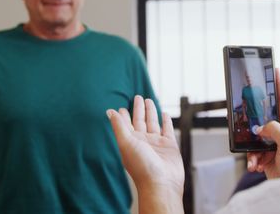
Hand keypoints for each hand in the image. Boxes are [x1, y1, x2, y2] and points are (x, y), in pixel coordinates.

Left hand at [107, 96, 183, 213]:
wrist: (161, 183)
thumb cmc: (141, 166)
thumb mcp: (126, 143)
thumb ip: (119, 126)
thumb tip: (109, 112)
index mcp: (130, 142)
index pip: (126, 125)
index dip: (123, 116)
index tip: (121, 108)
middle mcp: (143, 142)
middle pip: (140, 121)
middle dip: (138, 109)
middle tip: (137, 97)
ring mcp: (156, 143)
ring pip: (153, 123)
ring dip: (151, 112)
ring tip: (149, 100)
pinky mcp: (169, 145)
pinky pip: (167, 130)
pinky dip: (166, 121)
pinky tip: (165, 114)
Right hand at [247, 69, 279, 178]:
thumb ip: (274, 129)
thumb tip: (260, 128)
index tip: (275, 69)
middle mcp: (279, 130)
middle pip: (262, 116)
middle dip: (253, 117)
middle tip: (244, 110)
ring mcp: (270, 142)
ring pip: (253, 136)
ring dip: (251, 148)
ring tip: (256, 157)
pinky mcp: (263, 154)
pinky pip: (250, 152)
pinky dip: (251, 160)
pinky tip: (256, 165)